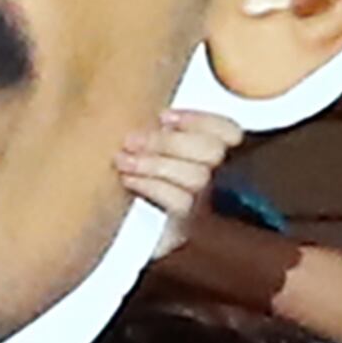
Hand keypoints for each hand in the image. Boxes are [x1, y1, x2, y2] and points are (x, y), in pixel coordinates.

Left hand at [114, 111, 239, 255]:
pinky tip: (129, 179)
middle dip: (167, 142)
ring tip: (122, 160)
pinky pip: (180, 202)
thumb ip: (156, 131)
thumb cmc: (130, 182)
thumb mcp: (144, 149)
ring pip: (196, 176)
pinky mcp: (186, 226)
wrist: (113, 228)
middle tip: (131, 140)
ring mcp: (202, 204)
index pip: (228, 131)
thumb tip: (152, 114)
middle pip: (212, 151)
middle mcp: (214, 178)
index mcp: (208, 153)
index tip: (164, 117)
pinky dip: (151, 185)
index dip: (199, 120)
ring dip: (154, 164)